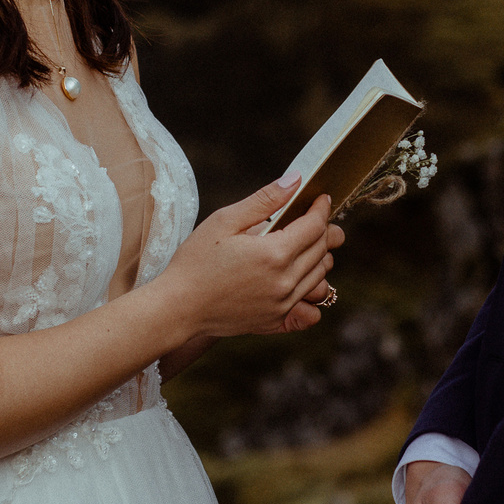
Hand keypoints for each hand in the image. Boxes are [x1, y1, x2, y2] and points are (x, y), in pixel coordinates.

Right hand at [156, 177, 345, 338]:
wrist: (178, 307)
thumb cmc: (195, 261)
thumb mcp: (225, 221)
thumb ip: (264, 200)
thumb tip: (295, 180)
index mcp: (275, 253)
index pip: (315, 226)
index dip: (321, 209)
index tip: (321, 199)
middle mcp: (285, 282)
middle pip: (322, 250)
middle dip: (325, 230)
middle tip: (317, 219)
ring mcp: (282, 305)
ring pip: (321, 278)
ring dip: (320, 258)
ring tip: (306, 247)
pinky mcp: (275, 322)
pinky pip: (311, 312)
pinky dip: (313, 297)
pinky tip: (300, 283)